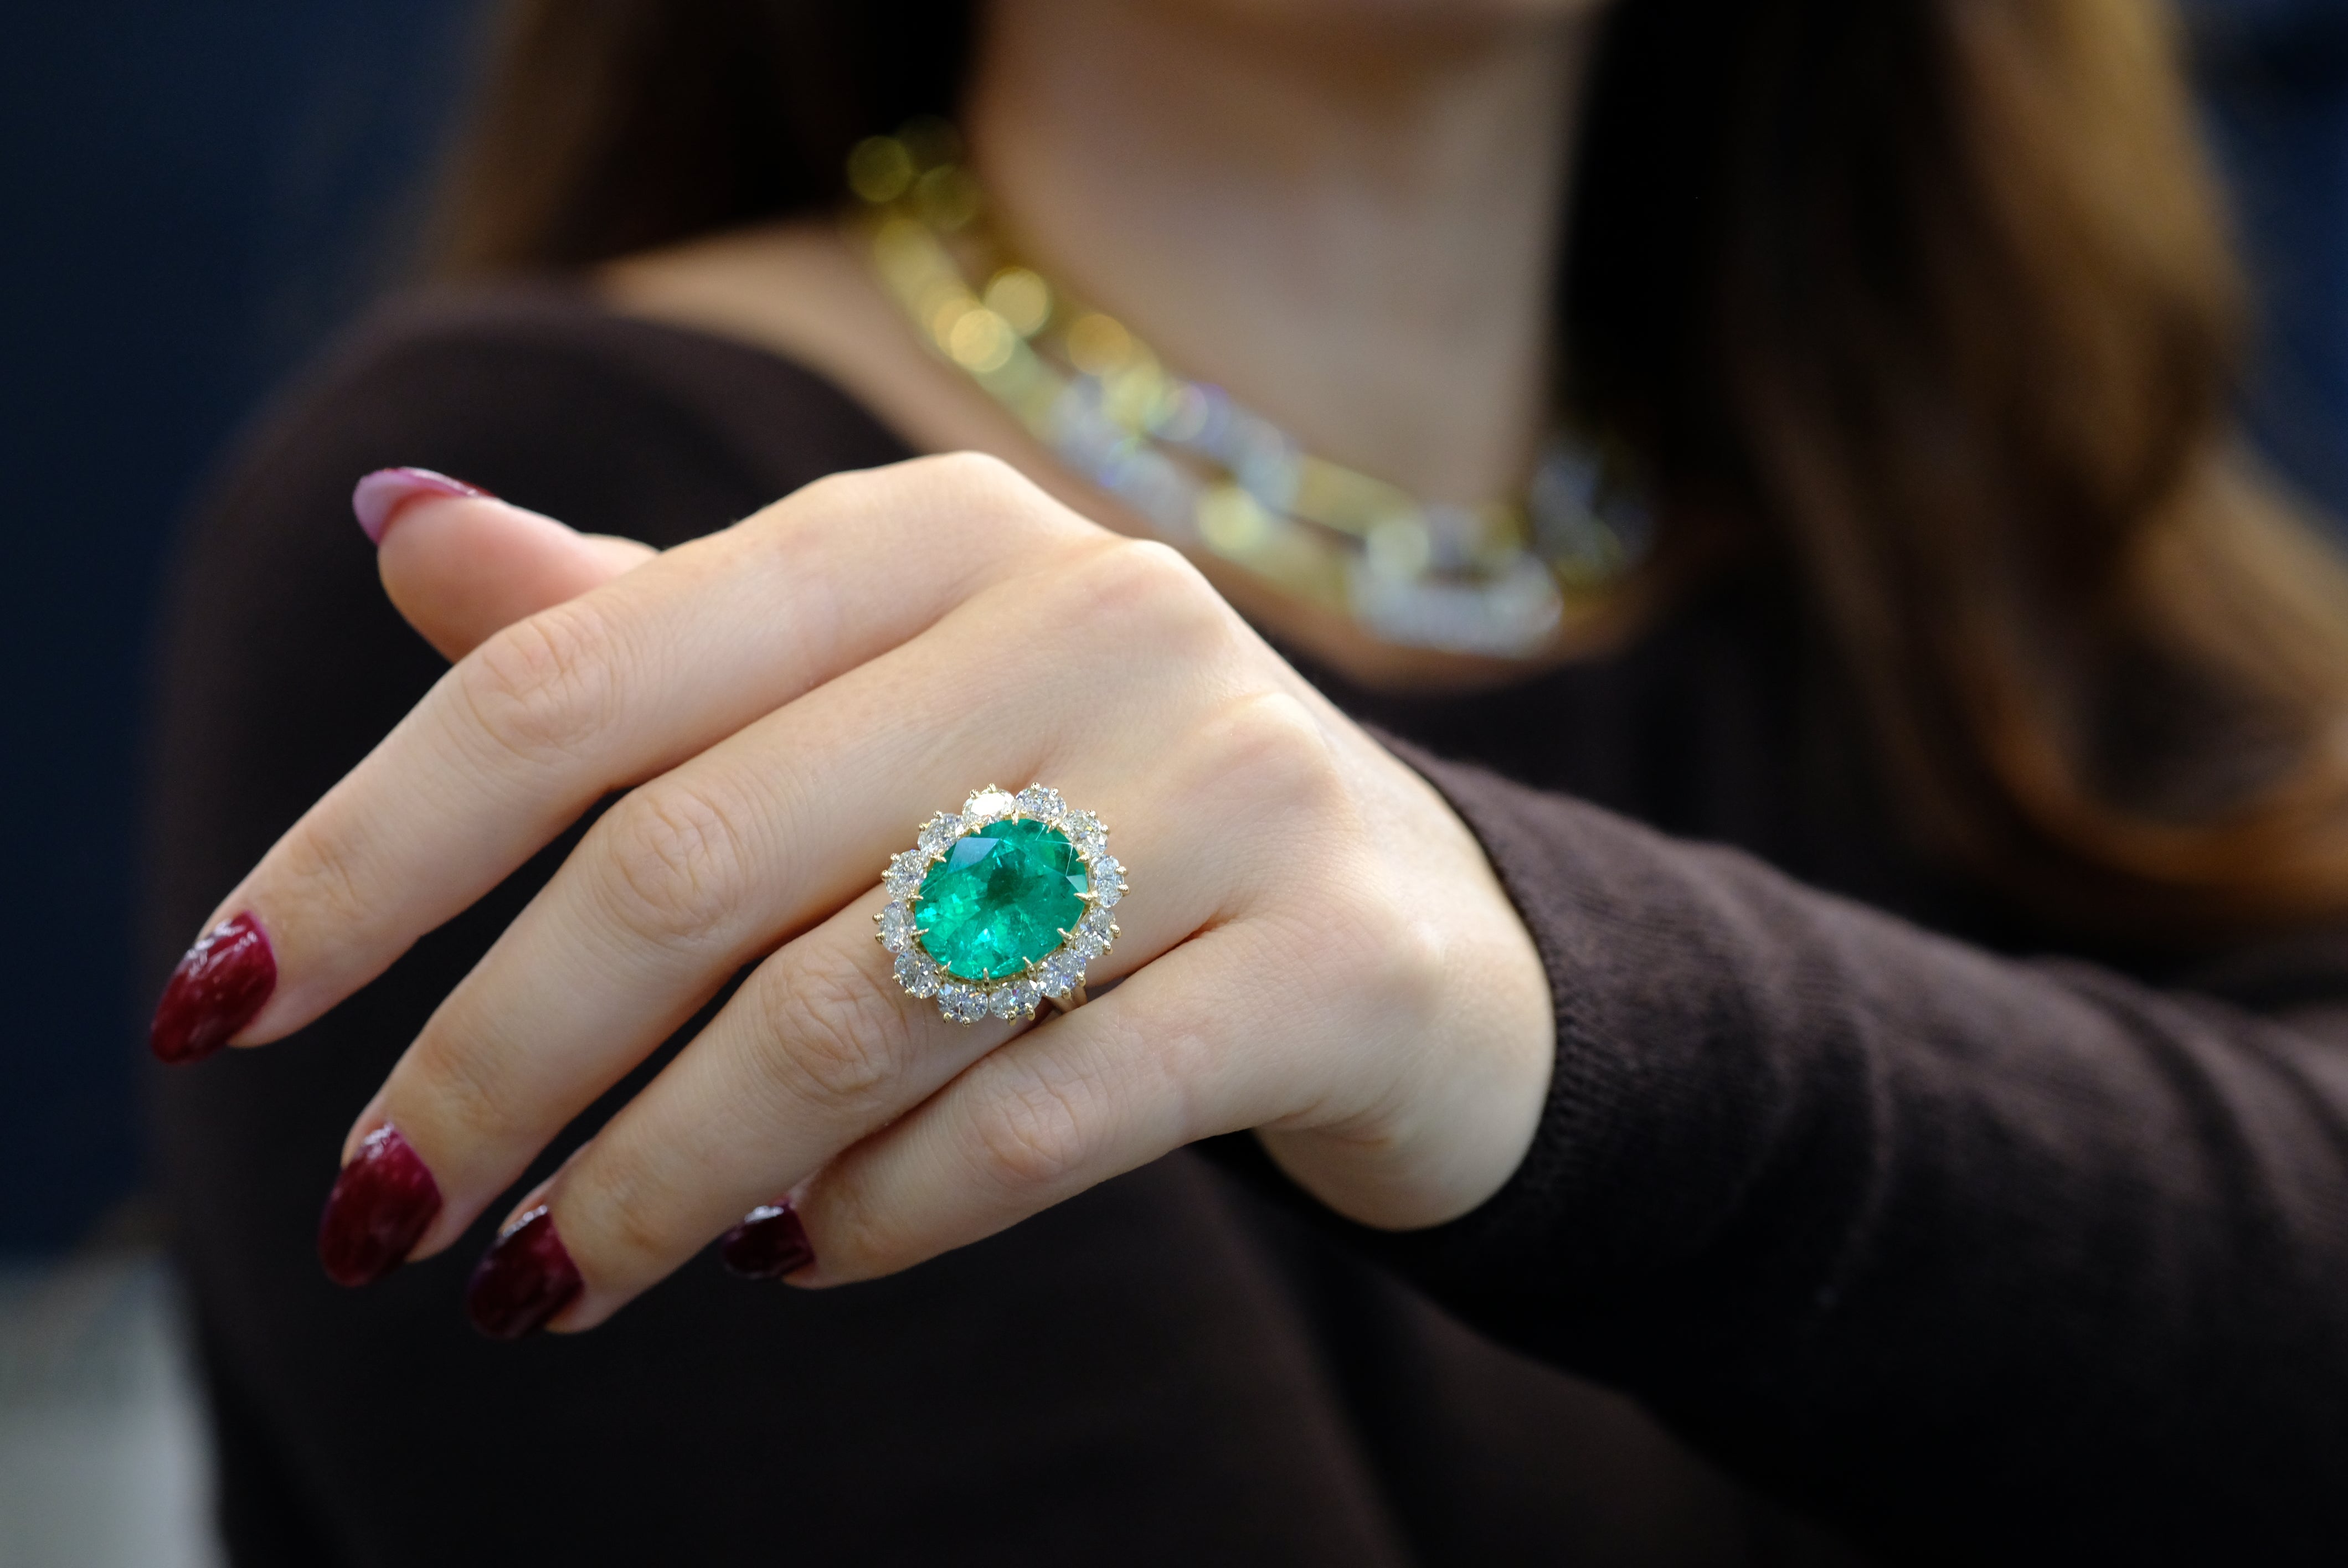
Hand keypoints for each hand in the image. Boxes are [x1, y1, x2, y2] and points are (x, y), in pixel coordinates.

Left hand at [154, 454, 1553, 1335]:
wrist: (1414, 936)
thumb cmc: (1088, 813)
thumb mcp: (870, 693)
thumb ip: (650, 627)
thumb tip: (400, 529)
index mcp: (937, 530)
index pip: (576, 673)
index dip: (368, 848)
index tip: (222, 1007)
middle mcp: (1091, 614)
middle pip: (691, 859)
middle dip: (496, 1062)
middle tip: (386, 1217)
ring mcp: (1233, 782)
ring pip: (853, 1010)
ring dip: (661, 1177)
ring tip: (558, 1278)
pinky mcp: (1330, 961)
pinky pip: (1030, 1124)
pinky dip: (870, 1218)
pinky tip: (791, 1253)